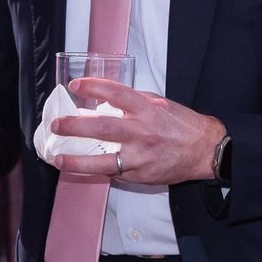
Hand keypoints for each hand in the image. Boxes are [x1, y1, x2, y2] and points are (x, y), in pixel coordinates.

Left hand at [49, 79, 225, 186]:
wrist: (205, 150)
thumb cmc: (181, 124)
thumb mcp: (159, 103)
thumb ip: (133, 101)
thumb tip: (104, 99)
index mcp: (147, 108)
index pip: (115, 93)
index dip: (92, 87)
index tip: (74, 86)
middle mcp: (142, 131)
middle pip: (102, 128)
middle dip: (74, 126)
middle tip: (56, 125)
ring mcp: (140, 156)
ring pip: (102, 161)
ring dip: (76, 161)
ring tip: (58, 158)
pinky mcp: (141, 175)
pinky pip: (114, 172)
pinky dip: (97, 170)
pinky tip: (83, 168)